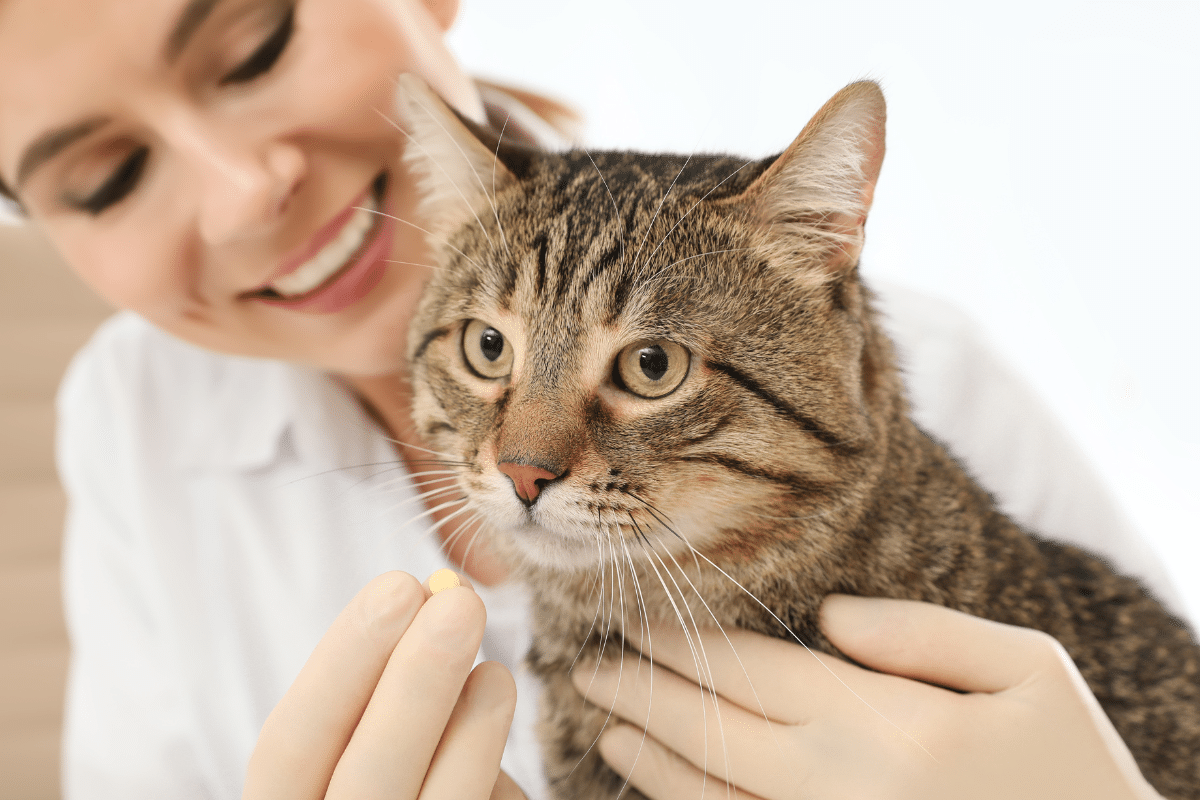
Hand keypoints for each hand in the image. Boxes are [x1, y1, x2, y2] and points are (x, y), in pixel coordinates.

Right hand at [242, 570, 525, 799]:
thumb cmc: (381, 788)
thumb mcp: (356, 748)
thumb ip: (375, 695)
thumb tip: (437, 603)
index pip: (286, 748)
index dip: (341, 663)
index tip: (399, 586)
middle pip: (366, 779)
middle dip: (415, 684)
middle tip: (461, 603)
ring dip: (472, 736)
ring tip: (499, 675)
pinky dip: (497, 785)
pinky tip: (503, 740)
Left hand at [573, 595, 1163, 799]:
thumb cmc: (1077, 770)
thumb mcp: (1032, 673)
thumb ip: (926, 632)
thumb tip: (828, 615)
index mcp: (881, 724)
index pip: (749, 670)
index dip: (681, 644)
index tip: (632, 622)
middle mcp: (836, 786)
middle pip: (710, 730)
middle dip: (641, 695)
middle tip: (587, 666)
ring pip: (709, 796)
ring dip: (650, 757)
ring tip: (609, 724)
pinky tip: (662, 792)